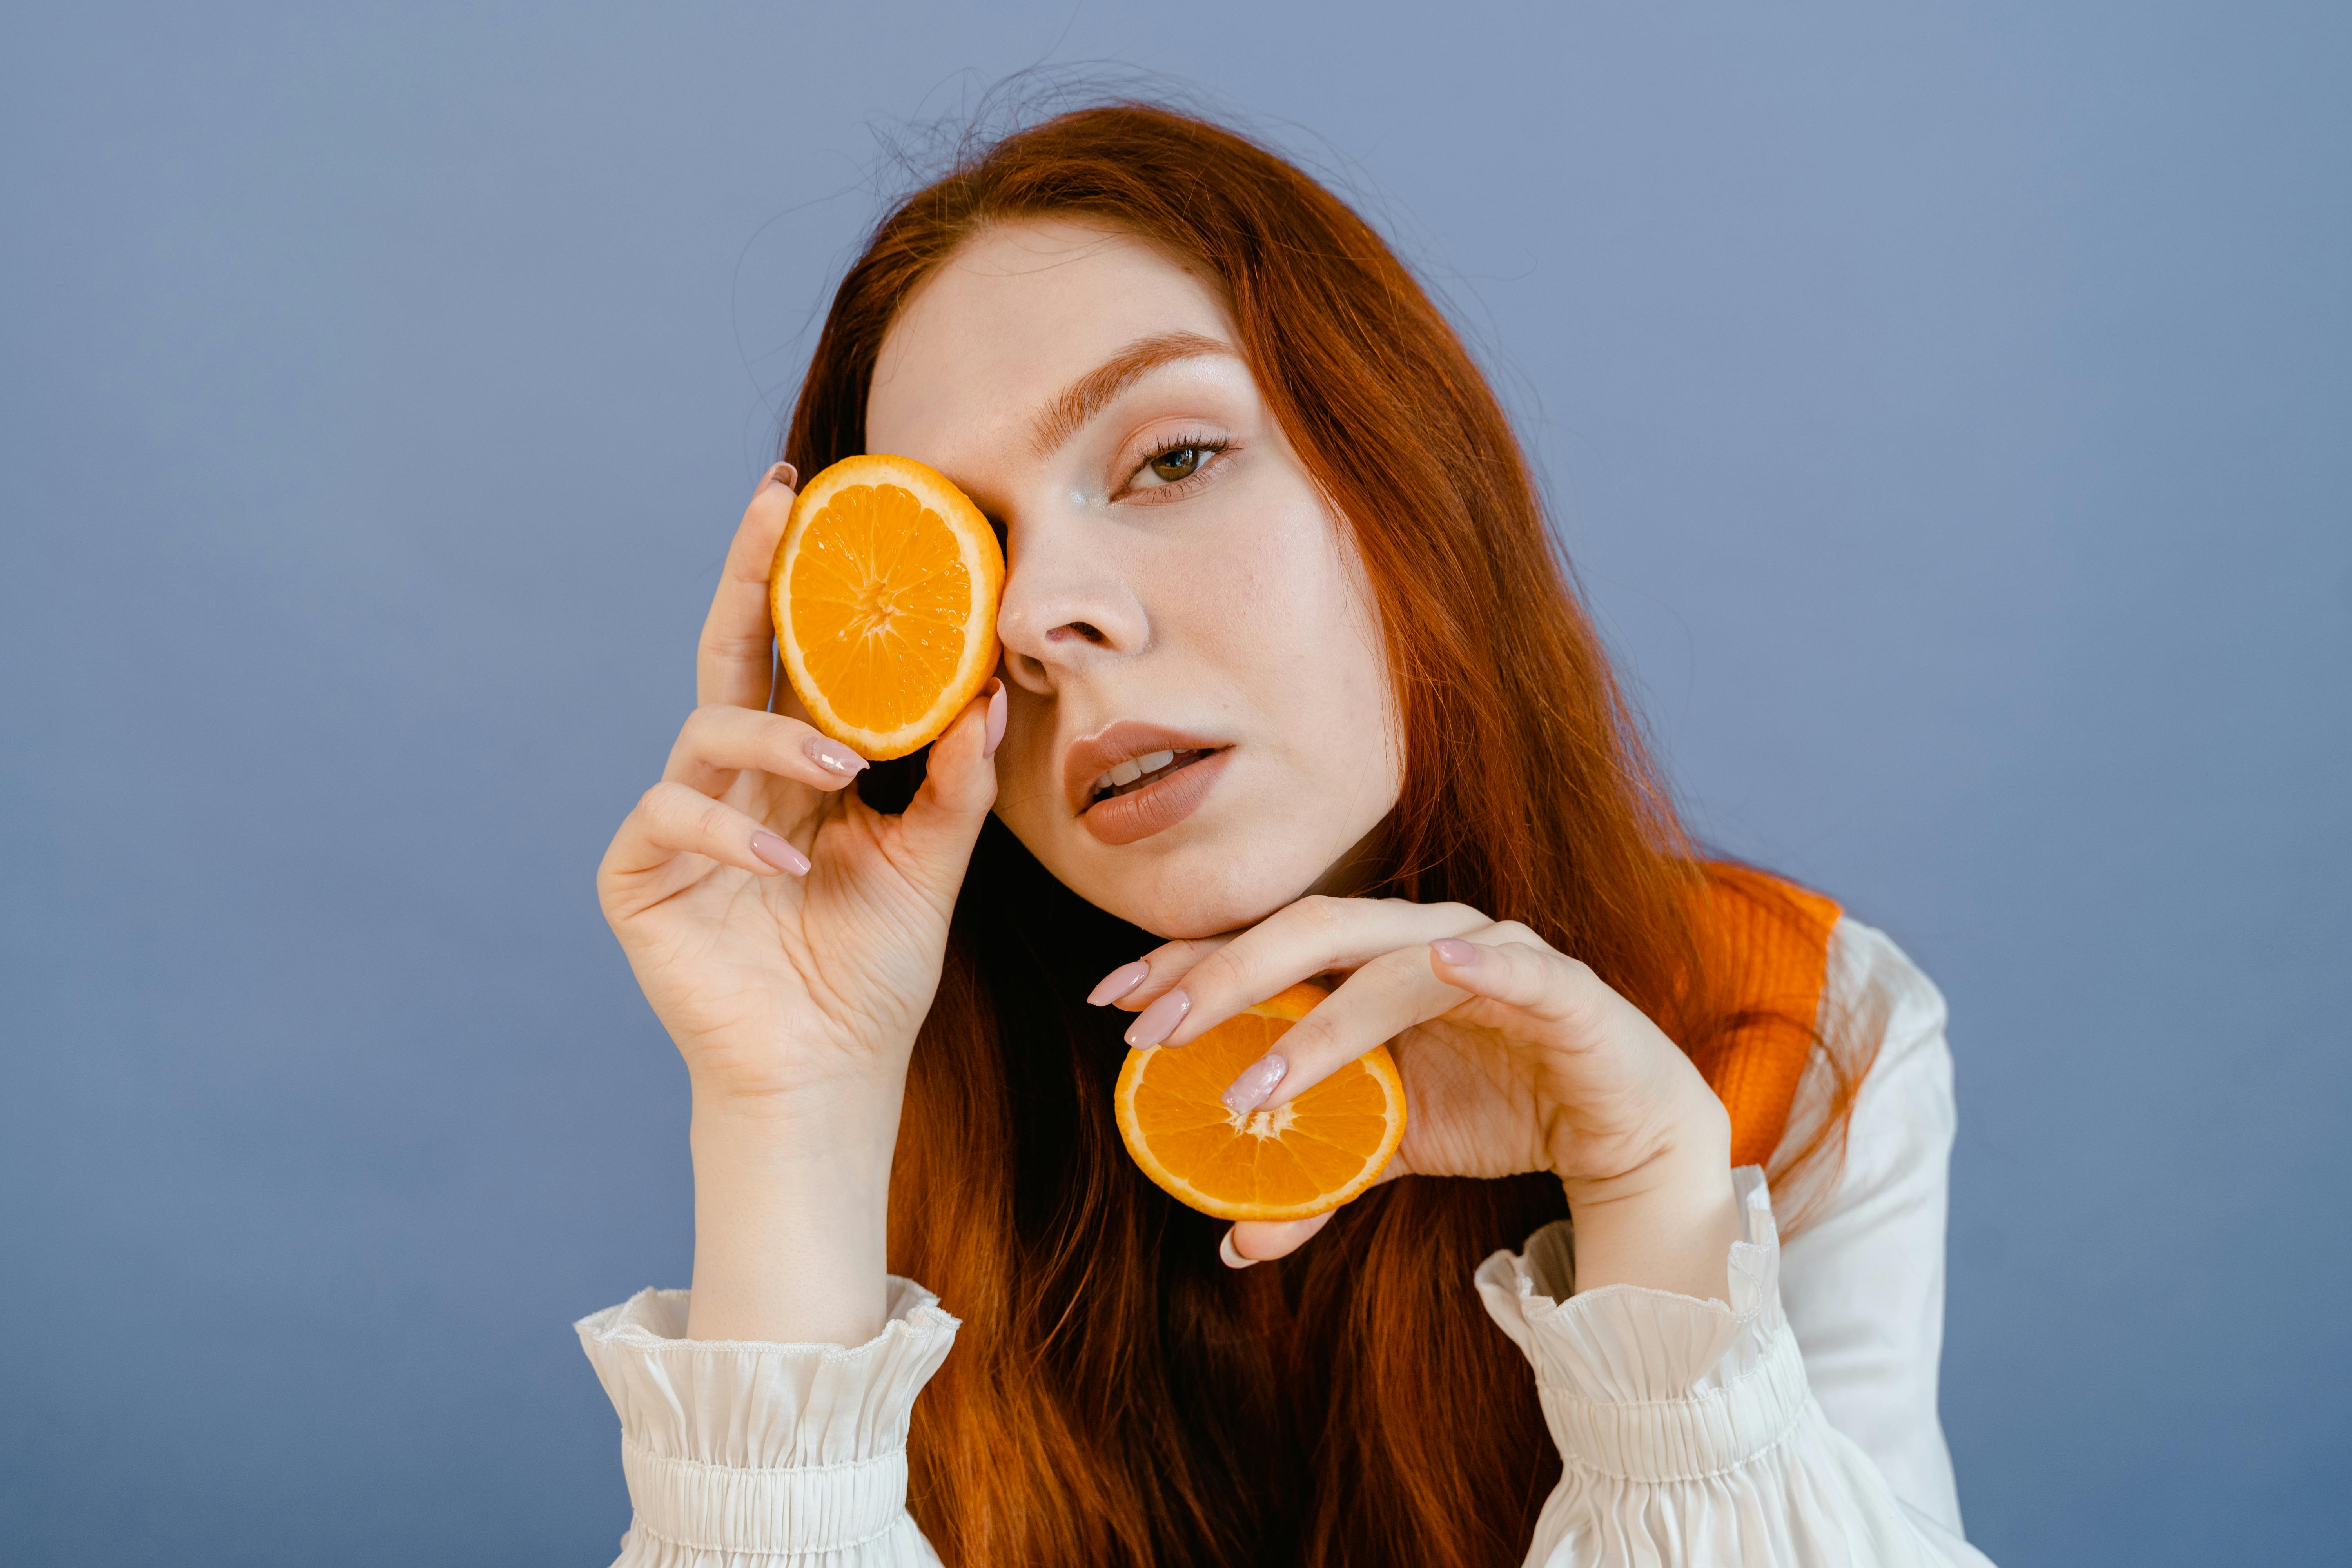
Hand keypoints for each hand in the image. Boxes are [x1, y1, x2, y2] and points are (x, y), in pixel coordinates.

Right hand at [596, 464, 1004, 1340]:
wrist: (827, 1075)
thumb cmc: (872, 973)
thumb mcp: (931, 868)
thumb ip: (955, 784)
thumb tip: (992, 690)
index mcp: (797, 766)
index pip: (798, 654)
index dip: (803, 580)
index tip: (820, 499)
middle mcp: (734, 778)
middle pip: (735, 651)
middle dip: (752, 574)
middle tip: (776, 503)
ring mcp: (681, 821)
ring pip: (707, 728)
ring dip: (775, 735)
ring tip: (839, 768)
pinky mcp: (640, 875)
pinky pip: (674, 819)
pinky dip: (735, 831)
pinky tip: (788, 861)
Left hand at [1104, 896, 1742, 1298]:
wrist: (1620, 1128)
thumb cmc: (1498, 1108)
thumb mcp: (1391, 1149)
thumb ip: (1318, 1180)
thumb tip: (1233, 1241)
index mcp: (1372, 959)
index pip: (1263, 945)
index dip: (1187, 962)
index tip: (1111, 998)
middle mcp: (1423, 935)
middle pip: (1310, 931)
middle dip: (1224, 977)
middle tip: (1152, 1031)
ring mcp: (1492, 951)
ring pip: (1393, 960)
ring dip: (1322, 1020)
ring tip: (1257, 1078)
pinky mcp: (1560, 986)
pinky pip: (1516, 965)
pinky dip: (1479, 961)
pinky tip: (1442, 961)